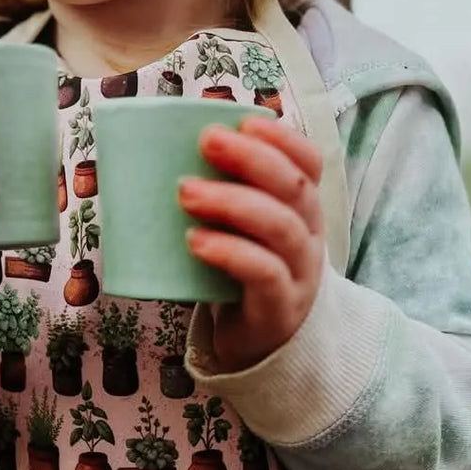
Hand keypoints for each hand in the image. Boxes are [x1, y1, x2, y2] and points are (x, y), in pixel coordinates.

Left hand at [177, 118, 325, 373]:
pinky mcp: (279, 308)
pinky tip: (196, 242)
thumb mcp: (242, 231)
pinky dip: (229, 252)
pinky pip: (263, 274)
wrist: (261, 347)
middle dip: (252, 158)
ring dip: (232, 202)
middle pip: (295, 187)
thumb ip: (223, 195)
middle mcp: (309, 236)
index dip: (283, 138)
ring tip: (186, 192)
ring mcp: (300, 274)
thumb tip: (161, 153)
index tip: (244, 122)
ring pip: (280, 227)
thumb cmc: (242, 277)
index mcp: (302, 210)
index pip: (310, 163)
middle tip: (206, 141)